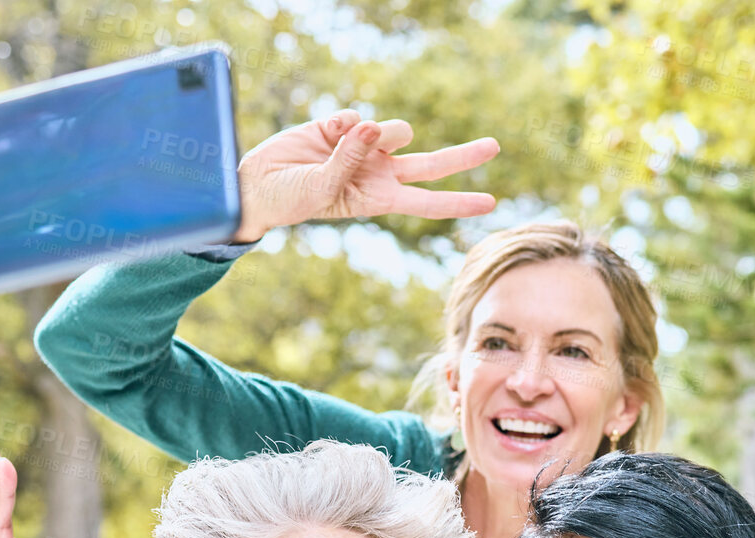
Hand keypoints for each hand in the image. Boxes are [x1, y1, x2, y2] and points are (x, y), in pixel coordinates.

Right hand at [232, 111, 497, 241]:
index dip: (458, 201)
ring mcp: (365, 148)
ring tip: (346, 142)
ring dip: (378, 133)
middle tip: (495, 146)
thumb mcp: (325, 189)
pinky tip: (323, 135)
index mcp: (381, 198)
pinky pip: (358, 117)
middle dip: (463, 156)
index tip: (490, 203)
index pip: (428, 201)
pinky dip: (341, 124)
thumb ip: (350, 158)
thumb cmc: (292, 199)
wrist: (259, 182)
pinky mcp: (345, 126)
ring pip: (395, 130)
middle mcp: (380, 173)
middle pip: (432, 163)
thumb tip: (372, 125)